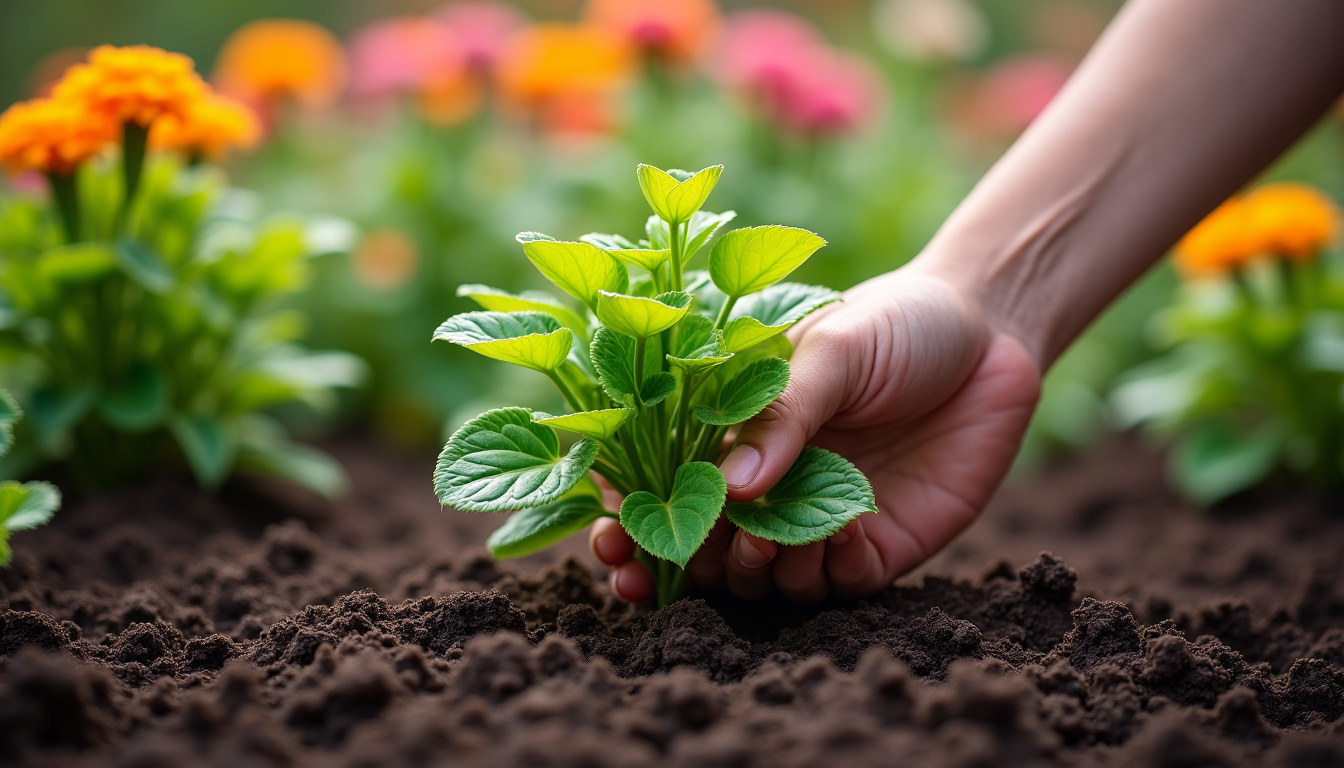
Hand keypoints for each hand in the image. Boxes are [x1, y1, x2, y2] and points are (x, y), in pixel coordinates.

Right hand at [589, 266, 1041, 602]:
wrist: (992, 335)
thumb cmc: (893, 323)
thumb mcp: (829, 348)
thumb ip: (779, 413)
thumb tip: (730, 488)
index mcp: (733, 431)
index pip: (665, 484)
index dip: (630, 516)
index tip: (610, 536)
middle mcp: (767, 485)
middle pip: (700, 546)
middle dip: (677, 564)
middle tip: (670, 563)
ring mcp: (819, 521)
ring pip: (762, 579)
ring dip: (752, 573)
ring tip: (763, 543)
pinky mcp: (877, 549)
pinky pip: (836, 586)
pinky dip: (827, 573)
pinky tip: (840, 534)